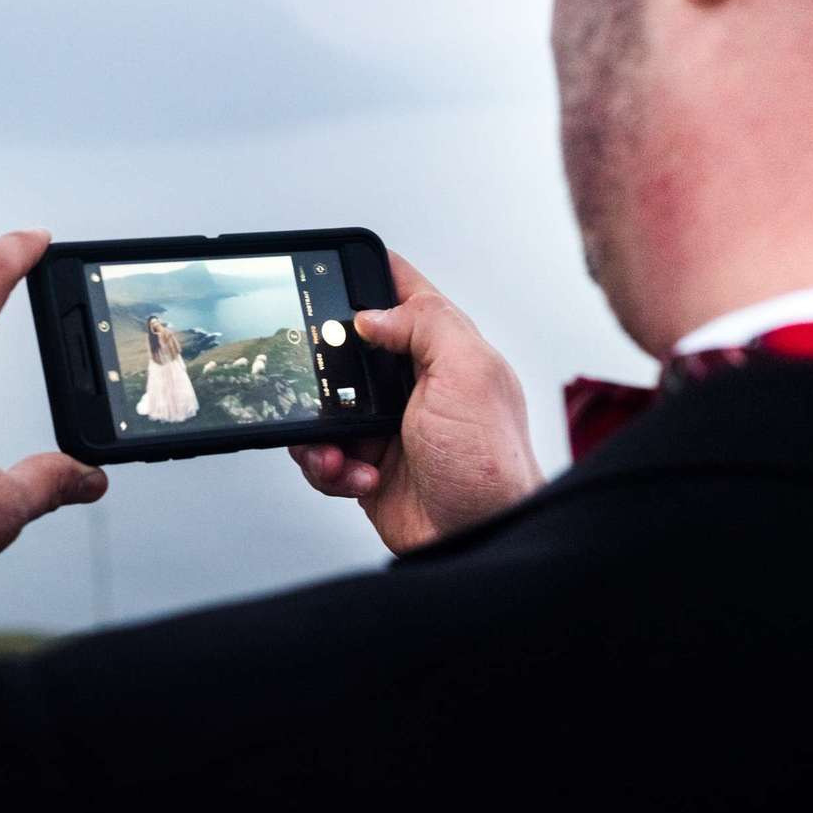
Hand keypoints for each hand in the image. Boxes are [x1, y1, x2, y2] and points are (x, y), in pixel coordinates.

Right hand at [289, 253, 542, 553]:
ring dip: (320, 431)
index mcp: (445, 348)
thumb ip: (427, 326)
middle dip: (323, 368)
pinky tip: (357, 477)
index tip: (330, 273)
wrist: (478, 539)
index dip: (367, 275)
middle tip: (320, 383)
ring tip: (337, 450)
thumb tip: (373, 314)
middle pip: (348, 351)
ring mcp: (389, 426)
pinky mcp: (369, 465)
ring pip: (326, 406)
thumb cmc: (492, 464)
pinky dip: (329, 468)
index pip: (402, 292)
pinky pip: (325, 455)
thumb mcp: (469, 374)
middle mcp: (415, 383)